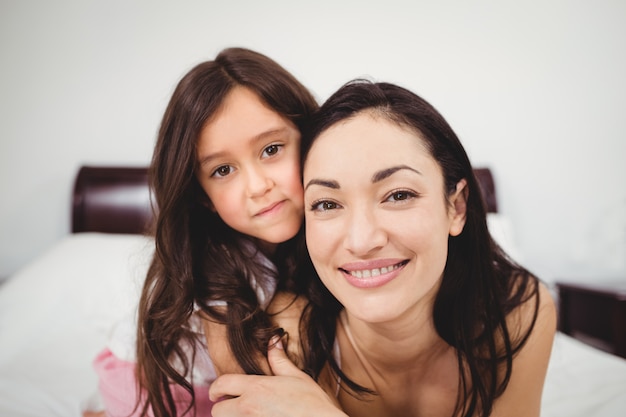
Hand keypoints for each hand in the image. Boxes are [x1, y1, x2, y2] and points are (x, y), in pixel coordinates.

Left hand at [209, 337, 346, 416]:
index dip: (215, 388)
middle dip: (222, 408)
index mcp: (257, 388)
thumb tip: (273, 341)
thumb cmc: (313, 404)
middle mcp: (249, 408)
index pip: (222, 384)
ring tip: (246, 414)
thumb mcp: (297, 377)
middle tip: (231, 406)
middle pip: (217, 411)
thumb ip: (279, 360)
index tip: (216, 392)